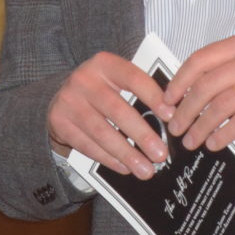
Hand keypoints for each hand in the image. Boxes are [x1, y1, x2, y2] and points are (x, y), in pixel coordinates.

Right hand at [47, 52, 170, 180]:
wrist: (60, 96)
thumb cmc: (101, 89)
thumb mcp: (116, 78)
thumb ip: (141, 89)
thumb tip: (174, 113)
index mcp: (105, 64)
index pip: (133, 78)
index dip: (153, 97)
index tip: (171, 116)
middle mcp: (84, 80)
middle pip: (117, 110)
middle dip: (142, 134)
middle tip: (161, 154)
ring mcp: (69, 101)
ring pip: (101, 132)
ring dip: (127, 153)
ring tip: (146, 169)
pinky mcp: (59, 122)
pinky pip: (87, 145)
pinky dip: (108, 159)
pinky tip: (125, 168)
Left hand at [159, 33, 234, 151]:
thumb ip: (230, 65)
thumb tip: (192, 88)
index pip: (200, 59)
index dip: (179, 81)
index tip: (166, 99)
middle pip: (206, 85)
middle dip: (185, 109)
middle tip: (174, 126)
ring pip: (220, 105)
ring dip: (201, 126)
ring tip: (191, 140)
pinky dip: (224, 134)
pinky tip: (215, 143)